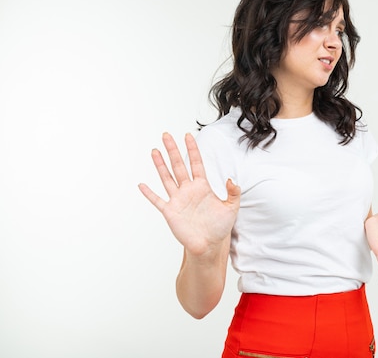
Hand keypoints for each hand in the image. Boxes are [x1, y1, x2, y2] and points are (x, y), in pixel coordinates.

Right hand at [138, 132, 239, 256]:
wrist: (209, 245)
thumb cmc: (220, 227)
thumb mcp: (231, 208)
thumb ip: (233, 192)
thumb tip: (231, 179)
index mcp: (202, 187)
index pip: (196, 163)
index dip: (192, 150)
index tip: (188, 136)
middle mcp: (188, 190)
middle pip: (178, 166)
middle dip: (172, 150)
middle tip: (166, 135)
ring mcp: (178, 200)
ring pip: (167, 178)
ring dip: (160, 165)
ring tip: (155, 151)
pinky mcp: (170, 212)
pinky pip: (157, 200)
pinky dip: (149, 193)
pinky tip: (142, 184)